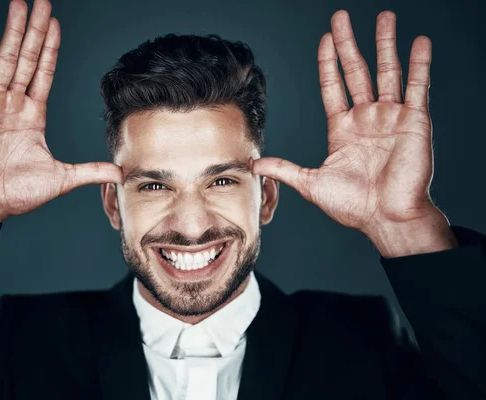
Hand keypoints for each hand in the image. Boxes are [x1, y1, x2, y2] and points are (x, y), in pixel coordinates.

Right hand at [0, 0, 121, 225]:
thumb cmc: (16, 193)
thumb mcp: (62, 178)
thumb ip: (90, 170)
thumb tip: (120, 171)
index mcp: (31, 115)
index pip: (44, 73)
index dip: (51, 49)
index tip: (56, 25)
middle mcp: (11, 104)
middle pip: (27, 59)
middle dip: (35, 31)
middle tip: (42, 2)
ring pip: (4, 60)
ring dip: (13, 32)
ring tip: (20, 5)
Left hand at [253, 10, 439, 234]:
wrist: (386, 219)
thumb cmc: (353, 206)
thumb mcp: (311, 183)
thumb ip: (284, 169)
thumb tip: (254, 163)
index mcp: (342, 129)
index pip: (333, 86)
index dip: (328, 62)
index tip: (324, 39)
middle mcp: (366, 119)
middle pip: (356, 71)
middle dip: (349, 43)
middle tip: (341, 17)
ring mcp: (391, 118)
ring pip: (387, 72)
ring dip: (385, 43)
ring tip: (384, 16)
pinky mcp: (414, 122)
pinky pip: (418, 87)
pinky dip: (420, 64)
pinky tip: (419, 42)